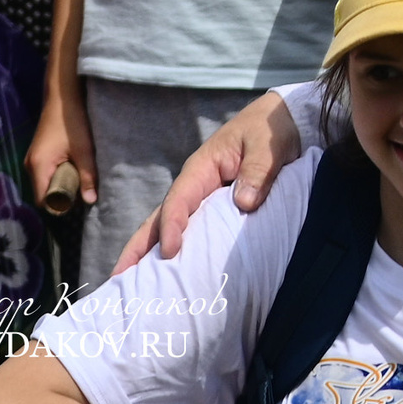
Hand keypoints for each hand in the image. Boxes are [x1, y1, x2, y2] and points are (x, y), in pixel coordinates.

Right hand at [27, 86, 96, 211]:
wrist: (64, 96)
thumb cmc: (73, 122)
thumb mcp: (84, 150)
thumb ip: (88, 176)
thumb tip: (91, 200)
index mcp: (37, 167)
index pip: (42, 200)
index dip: (58, 206)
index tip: (76, 206)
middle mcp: (29, 165)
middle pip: (42, 192)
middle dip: (61, 197)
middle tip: (81, 196)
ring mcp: (32, 159)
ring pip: (44, 182)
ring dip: (60, 185)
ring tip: (80, 184)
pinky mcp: (38, 153)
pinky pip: (45, 173)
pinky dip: (58, 175)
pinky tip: (73, 171)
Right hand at [116, 88, 302, 270]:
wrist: (284, 119)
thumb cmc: (271, 129)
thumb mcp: (268, 146)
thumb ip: (258, 171)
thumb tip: (245, 203)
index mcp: (202, 168)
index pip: (179, 200)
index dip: (171, 226)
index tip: (169, 252)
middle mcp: (194, 185)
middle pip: (160, 218)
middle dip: (138, 247)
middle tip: (118, 278)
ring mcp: (201, 196)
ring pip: (169, 226)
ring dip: (150, 253)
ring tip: (133, 284)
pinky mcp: (213, 207)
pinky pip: (190, 230)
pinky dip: (176, 249)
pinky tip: (170, 273)